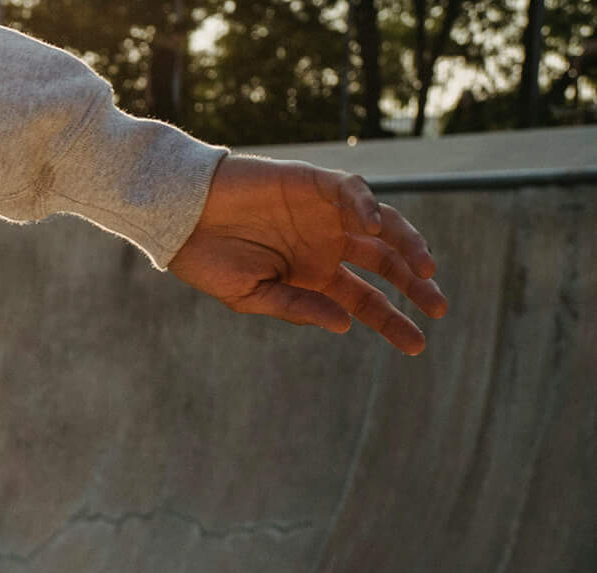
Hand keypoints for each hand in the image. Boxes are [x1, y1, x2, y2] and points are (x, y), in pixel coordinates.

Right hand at [167, 156, 447, 354]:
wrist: (180, 217)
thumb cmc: (208, 259)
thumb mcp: (251, 296)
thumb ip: (297, 306)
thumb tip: (345, 323)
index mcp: (314, 276)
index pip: (365, 300)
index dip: (392, 321)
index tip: (417, 344)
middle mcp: (327, 245)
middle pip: (386, 265)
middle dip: (414, 285)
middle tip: (438, 308)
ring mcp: (324, 214)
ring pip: (382, 227)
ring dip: (406, 245)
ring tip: (422, 268)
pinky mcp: (313, 183)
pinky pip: (351, 192)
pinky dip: (365, 207)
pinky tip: (370, 229)